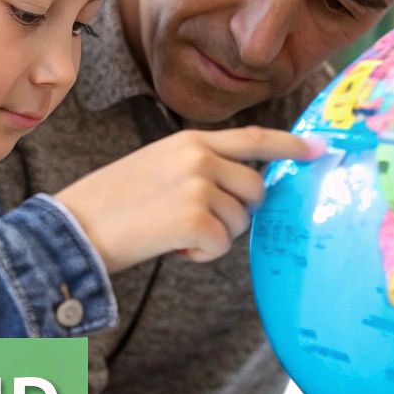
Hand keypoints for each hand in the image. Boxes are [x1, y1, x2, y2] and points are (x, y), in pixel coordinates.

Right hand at [54, 126, 323, 272]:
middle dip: (236, 213)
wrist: (74, 225)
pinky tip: (171, 246)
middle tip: (198, 223)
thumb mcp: (157, 166)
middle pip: (255, 190)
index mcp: (190, 140)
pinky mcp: (195, 217)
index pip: (254, 139)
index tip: (319, 150)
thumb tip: (243, 190)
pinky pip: (222, 245)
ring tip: (171, 232)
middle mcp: (200, 157)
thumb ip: (199, 167)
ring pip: (238, 222)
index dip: (291, 145)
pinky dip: (200, 254)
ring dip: (213, 237)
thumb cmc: (111, 203)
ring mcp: (199, 185)